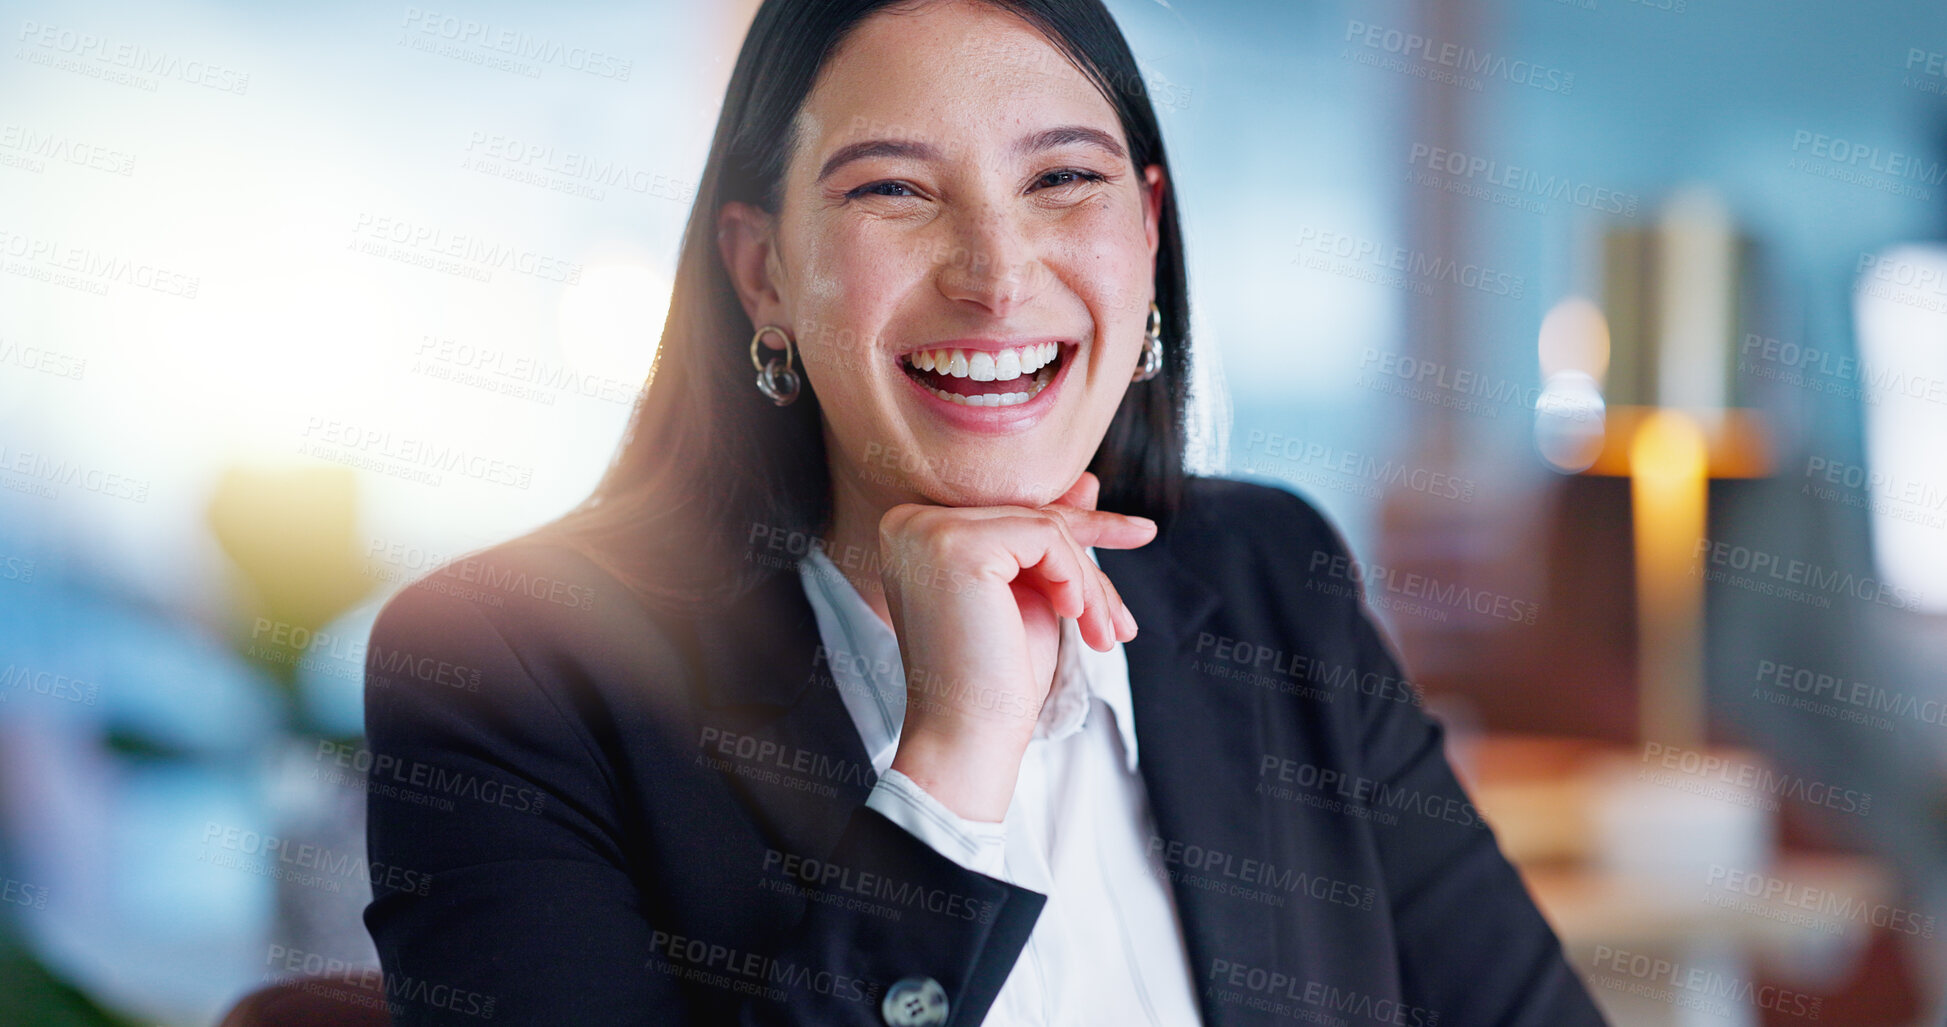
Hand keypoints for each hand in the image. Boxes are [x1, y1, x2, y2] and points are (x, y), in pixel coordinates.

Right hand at [878, 472, 1155, 821]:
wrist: (968, 736)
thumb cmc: (995, 676)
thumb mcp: (1030, 593)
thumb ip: (1046, 535)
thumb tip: (1086, 479)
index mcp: (914, 531)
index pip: (1012, 514)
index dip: (1079, 533)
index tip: (1138, 534)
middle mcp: (908, 521)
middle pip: (1030, 517)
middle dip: (1089, 569)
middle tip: (1122, 623)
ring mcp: (928, 529)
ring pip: (1045, 526)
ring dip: (1089, 583)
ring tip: (1104, 634)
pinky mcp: (958, 543)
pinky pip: (1047, 536)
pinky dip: (1077, 579)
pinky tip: (1078, 620)